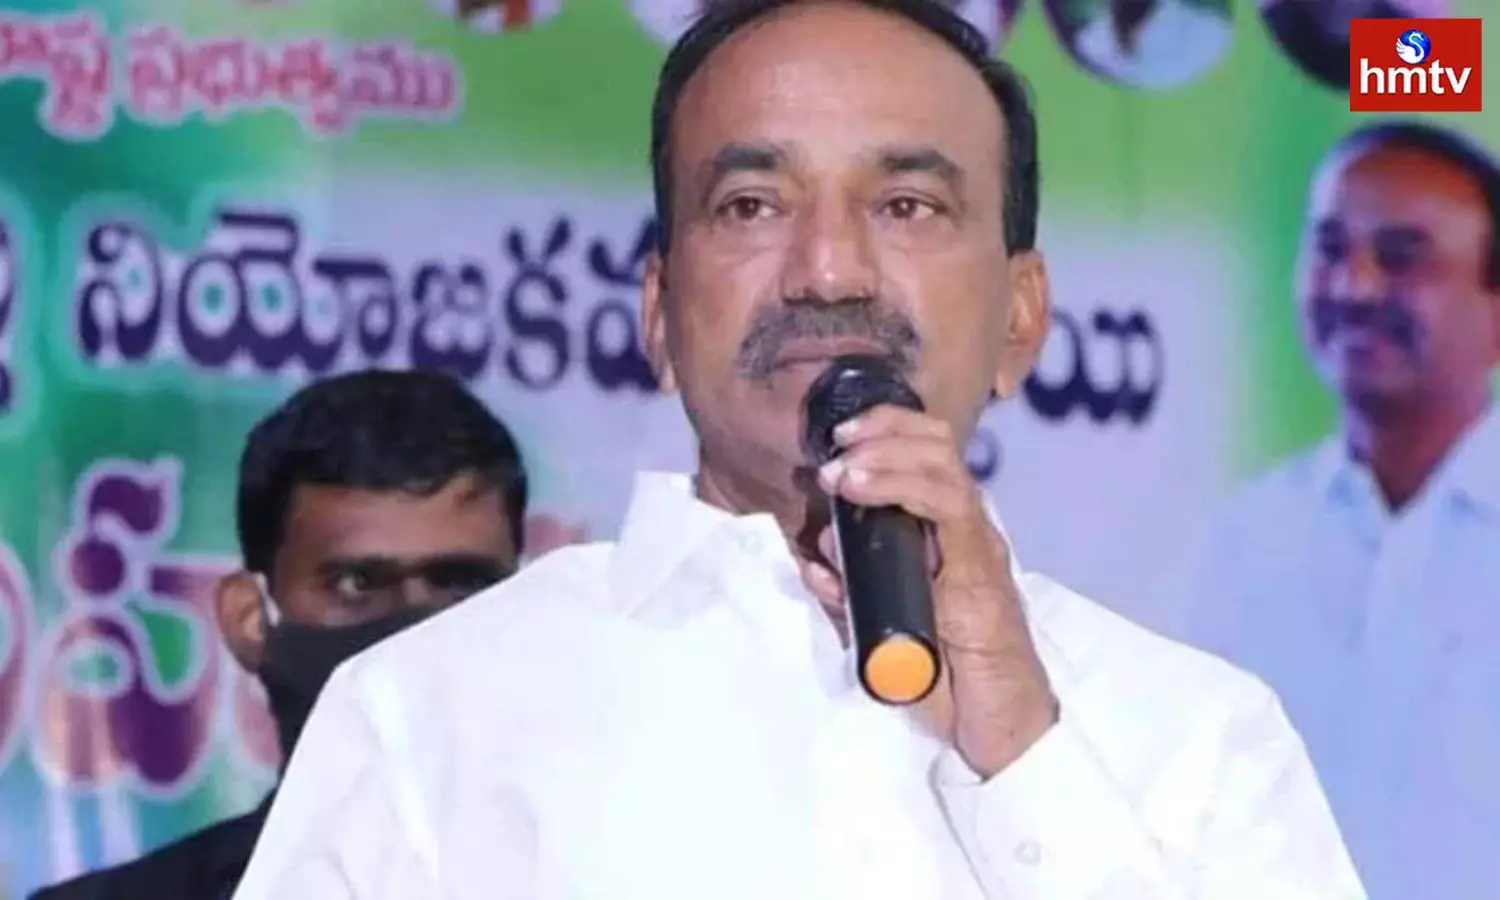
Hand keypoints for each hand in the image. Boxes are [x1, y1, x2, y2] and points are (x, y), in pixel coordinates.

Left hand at [800, 404, 1058, 777]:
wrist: (997, 724)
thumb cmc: (947, 677)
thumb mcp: (879, 627)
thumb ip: (850, 593)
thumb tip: (816, 559)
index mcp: (944, 533)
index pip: (925, 453)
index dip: (886, 427)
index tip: (840, 433)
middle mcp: (966, 529)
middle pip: (935, 446)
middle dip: (883, 430)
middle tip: (838, 444)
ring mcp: (977, 547)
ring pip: (942, 468)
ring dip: (887, 457)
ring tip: (844, 470)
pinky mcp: (982, 573)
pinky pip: (950, 511)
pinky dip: (905, 490)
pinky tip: (865, 491)